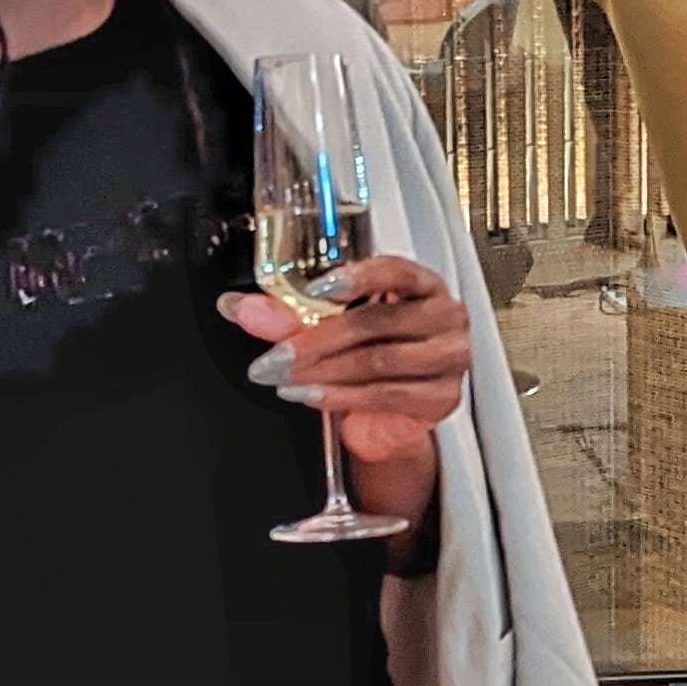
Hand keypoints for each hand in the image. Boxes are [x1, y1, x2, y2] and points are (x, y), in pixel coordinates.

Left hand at [220, 253, 469, 540]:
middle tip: (273, 356)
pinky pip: (385, 395)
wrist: (391, 415)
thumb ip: (287, 315)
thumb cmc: (369, 356)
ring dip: (322, 371)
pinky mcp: (442, 397)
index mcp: (420, 284)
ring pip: (376, 361)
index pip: (395, 270)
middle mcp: (443, 315)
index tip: (316, 290)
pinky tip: (311, 396)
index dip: (357, 278)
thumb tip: (238, 307)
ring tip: (285, 378)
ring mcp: (449, 357)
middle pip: (375, 322)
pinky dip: (340, 397)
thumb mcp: (328, 328)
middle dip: (314, 340)